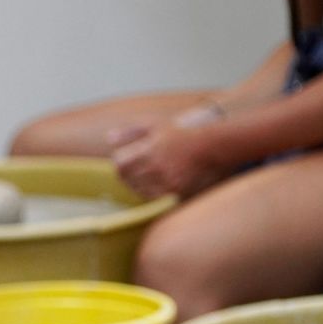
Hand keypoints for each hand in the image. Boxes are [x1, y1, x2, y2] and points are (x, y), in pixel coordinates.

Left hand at [112, 123, 227, 197]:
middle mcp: (156, 169)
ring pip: (139, 191)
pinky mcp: (176, 194)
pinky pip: (155, 199)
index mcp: (148, 151)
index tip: (127, 159)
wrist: (213, 145)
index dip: (121, 162)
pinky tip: (160, 183)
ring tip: (151, 174)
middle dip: (129, 174)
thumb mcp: (155, 125)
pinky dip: (153, 193)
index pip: (119, 165)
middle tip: (140, 167)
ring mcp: (166, 183)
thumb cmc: (182, 133)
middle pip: (128, 179)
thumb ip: (131, 132)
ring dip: (140, 185)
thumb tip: (109, 138)